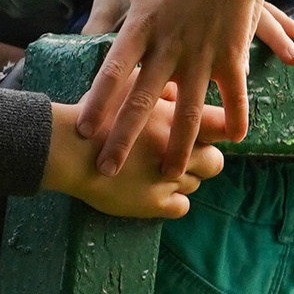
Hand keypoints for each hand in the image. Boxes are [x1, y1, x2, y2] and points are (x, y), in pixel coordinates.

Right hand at [43, 90, 228, 221]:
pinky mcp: (155, 203)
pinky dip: (173, 201)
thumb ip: (159, 88)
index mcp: (178, 118)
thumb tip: (178, 90)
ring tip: (159, 171)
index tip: (209, 131)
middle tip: (182, 155)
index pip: (223, 126)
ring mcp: (170, 179)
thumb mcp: (127, 86)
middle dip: (203, 160)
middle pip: (215, 161)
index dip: (220, 130)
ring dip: (183, 178)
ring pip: (195, 184)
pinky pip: (182, 207)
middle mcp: (181, 150)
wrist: (69, 148)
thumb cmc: (96, 114)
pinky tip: (156, 191)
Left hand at [54, 0, 293, 174]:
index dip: (98, 103)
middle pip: (142, 102)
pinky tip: (233, 140)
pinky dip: (235, 116)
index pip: (112, 72)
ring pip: (188, 110)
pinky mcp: (231, 55)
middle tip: (108, 169)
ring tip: (170, 173)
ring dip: (179, 144)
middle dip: (125, 139)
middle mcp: (169, 48)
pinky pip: (234, 93)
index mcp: (141, 28)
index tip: (84, 130)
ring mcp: (202, 55)